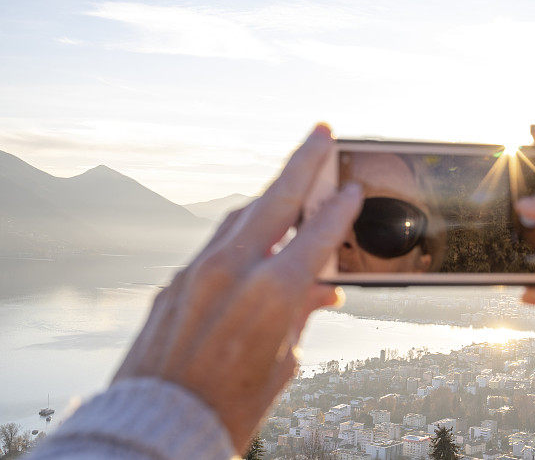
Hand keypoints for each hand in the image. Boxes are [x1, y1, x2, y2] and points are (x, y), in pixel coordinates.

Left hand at [114, 124, 361, 451]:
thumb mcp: (282, 362)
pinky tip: (257, 233)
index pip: (317, 233)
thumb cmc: (228, 407)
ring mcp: (198, 271)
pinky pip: (217, 242)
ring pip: (242, 215)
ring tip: (292, 178)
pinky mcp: (176, 283)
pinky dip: (243, 231)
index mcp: (271, 292)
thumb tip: (323, 291)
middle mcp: (232, 270)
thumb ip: (302, 315)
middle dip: (303, 161)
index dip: (340, 208)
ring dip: (271, 194)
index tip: (353, 188)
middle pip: (276, 199)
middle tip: (321, 133)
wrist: (156, 426)